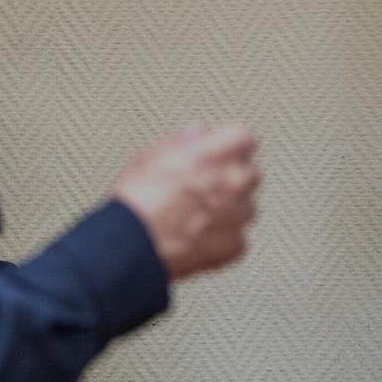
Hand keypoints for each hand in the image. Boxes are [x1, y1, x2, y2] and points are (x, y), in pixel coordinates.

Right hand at [113, 124, 261, 279]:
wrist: (132, 246)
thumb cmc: (136, 203)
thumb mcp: (150, 156)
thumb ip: (183, 140)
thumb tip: (196, 135)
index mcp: (214, 154)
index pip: (243, 137)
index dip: (229, 146)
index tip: (221, 152)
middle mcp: (233, 182)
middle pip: (250, 173)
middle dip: (232, 178)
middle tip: (204, 188)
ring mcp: (237, 216)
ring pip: (246, 207)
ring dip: (230, 209)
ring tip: (197, 216)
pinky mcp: (234, 245)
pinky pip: (238, 238)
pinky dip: (223, 238)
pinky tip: (198, 237)